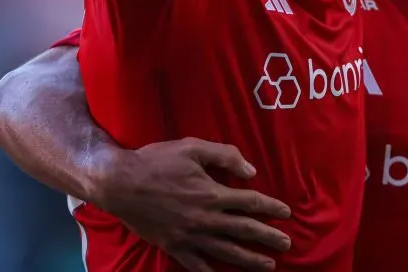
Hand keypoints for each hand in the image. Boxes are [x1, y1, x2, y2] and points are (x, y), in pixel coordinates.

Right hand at [92, 138, 291, 270]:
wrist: (120, 183)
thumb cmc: (157, 161)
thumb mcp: (193, 147)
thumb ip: (225, 156)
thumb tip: (251, 171)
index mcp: (213, 193)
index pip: (252, 203)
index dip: (272, 208)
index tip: (287, 214)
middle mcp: (206, 218)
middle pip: (245, 230)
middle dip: (268, 238)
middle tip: (287, 245)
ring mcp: (190, 236)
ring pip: (227, 251)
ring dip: (250, 259)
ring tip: (268, 265)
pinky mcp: (173, 246)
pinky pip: (196, 265)